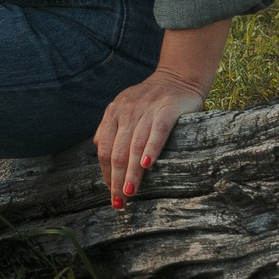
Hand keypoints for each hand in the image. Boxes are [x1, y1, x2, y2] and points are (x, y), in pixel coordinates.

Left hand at [95, 71, 204, 208]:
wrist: (178, 76)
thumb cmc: (151, 98)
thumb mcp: (125, 107)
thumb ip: (111, 126)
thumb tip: (99, 148)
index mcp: (114, 113)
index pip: (105, 150)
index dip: (106, 174)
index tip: (111, 193)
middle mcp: (127, 112)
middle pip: (118, 152)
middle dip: (116, 180)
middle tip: (119, 202)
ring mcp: (147, 110)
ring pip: (135, 146)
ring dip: (131, 173)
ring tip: (129, 192)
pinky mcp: (167, 110)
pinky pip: (157, 132)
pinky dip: (151, 149)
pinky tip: (146, 165)